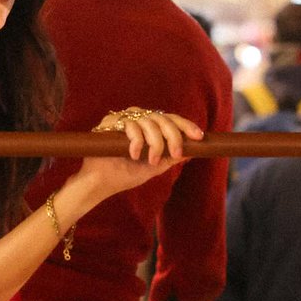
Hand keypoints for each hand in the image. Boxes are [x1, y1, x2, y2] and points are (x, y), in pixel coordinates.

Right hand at [80, 108, 202, 196]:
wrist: (101, 183)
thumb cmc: (125, 174)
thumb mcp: (155, 167)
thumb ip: (171, 157)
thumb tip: (192, 152)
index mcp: (148, 126)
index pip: (170, 119)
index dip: (186, 126)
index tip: (198, 136)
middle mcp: (137, 119)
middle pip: (162, 118)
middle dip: (173, 136)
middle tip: (176, 153)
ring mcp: (123, 119)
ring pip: (149, 121)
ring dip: (155, 142)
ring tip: (151, 160)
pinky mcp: (109, 122)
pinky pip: (130, 125)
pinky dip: (136, 141)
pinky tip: (134, 154)